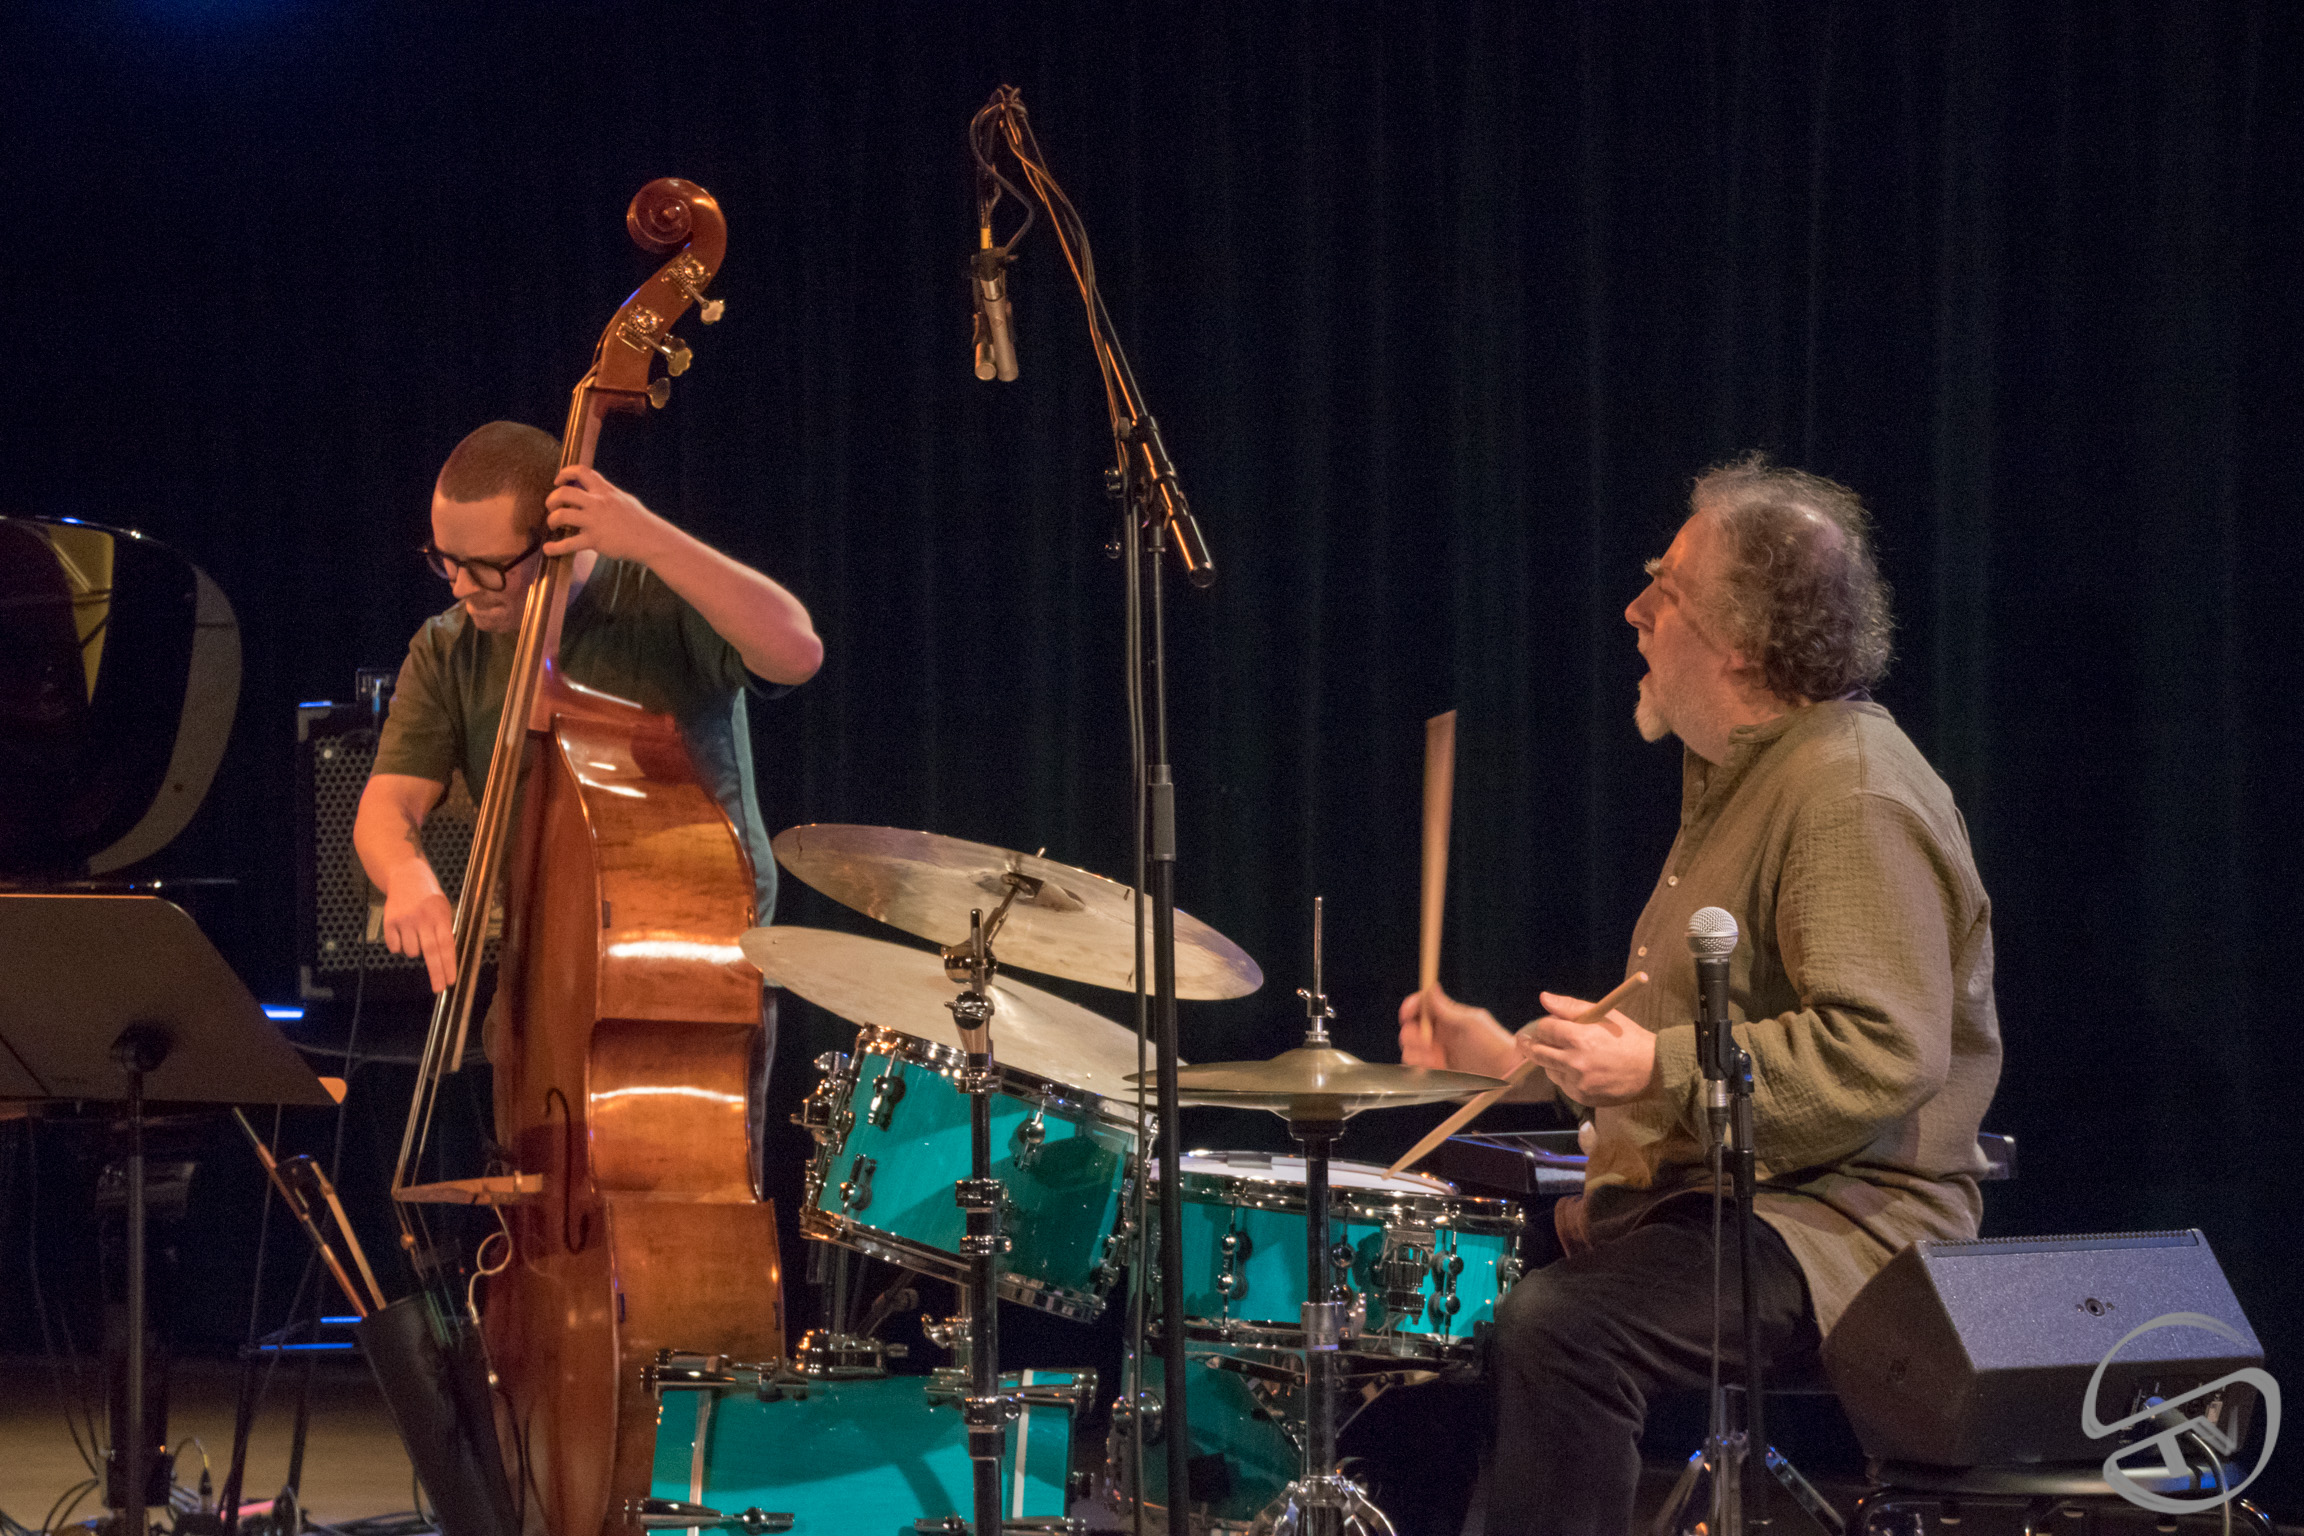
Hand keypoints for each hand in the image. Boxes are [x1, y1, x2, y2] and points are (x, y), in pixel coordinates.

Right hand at [380, 866, 455, 991]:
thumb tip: (446, 961)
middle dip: (435, 973)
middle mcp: (422, 918)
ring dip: (414, 950)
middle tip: (439, 988)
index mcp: (440, 916)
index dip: (448, 964)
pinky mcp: (389, 922)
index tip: (450, 981)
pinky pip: (395, 948)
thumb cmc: (429, 898)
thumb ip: (444, 931)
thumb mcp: (443, 909)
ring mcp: (405, 920)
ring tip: (416, 933)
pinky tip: (403, 932)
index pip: (446, 944)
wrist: (406, 876)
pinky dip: (399, 946)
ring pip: (411, 952)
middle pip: (430, 952)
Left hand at [544, 466, 672, 563]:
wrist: (651, 539)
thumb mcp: (624, 500)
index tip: (558, 481)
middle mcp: (598, 503)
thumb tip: (595, 491)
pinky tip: (548, 549)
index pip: (581, 471)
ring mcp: (595, 522)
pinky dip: (555, 547)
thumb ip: (607, 494)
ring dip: (552, 520)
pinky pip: (568, 544)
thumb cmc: (639, 521)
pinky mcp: (595, 540)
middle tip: (552, 507)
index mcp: (605, 491)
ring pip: (562, 515)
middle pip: (564, 493)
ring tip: (553, 525)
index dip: (565, 473)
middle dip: (552, 499)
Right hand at [1397, 984, 1516, 1076]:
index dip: (1411, 1007)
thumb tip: (1431, 988)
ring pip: (1410, 1051)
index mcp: (1445, 1019)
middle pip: (1409, 1030)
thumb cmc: (1495, 1044)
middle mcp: (1437, 1037)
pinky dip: (1421, 1067)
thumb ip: (1447, 1009)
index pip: (1420, 1008)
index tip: (1407, 1012)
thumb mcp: (1471, 1023)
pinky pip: (1416, 1070)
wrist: (1506, 1074)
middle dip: (1412, 1035)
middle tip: (1427, 1042)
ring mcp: (1435, 1057)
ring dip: (1418, 1053)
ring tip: (1437, 1058)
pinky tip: (1437, 1067)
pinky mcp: (1435, 1076)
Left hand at [1517, 990, 1655, 1105]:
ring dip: (1551, 1060)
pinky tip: (1579, 1069)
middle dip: (1533, 1044)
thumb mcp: (1603, 1015)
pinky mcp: (1582, 1096)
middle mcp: (1575, 1062)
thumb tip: (1544, 998)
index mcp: (1580, 1037)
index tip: (1547, 1025)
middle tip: (1528, 1040)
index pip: (1545, 1028)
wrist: (1653, 1070)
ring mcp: (1578, 1082)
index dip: (1544, 1025)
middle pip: (1538, 1052)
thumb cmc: (1628, 1038)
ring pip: (1548, 1069)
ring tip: (1566, 1054)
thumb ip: (1570, 1007)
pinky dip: (1564, 1076)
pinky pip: (1562, 1084)